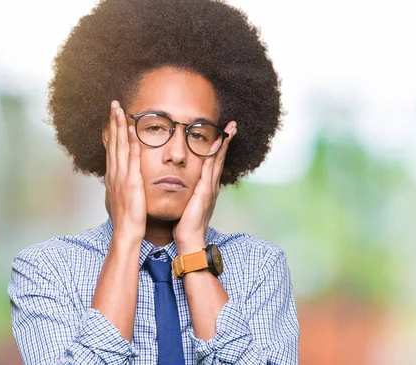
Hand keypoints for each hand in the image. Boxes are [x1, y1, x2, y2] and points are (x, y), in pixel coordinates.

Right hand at [103, 100, 146, 241]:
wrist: (127, 231)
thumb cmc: (127, 217)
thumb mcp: (122, 197)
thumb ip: (122, 185)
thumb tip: (121, 180)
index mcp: (113, 176)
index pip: (111, 148)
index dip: (111, 131)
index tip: (112, 117)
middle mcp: (114, 173)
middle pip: (112, 142)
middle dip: (113, 122)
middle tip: (113, 104)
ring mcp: (121, 175)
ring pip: (119, 145)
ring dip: (119, 126)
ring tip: (119, 109)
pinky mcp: (130, 180)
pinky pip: (131, 157)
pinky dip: (130, 141)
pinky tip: (130, 129)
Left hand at [173, 121, 236, 253]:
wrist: (190, 240)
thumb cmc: (185, 226)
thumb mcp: (187, 205)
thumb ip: (188, 195)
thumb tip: (182, 188)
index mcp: (207, 188)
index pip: (214, 163)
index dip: (219, 148)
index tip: (222, 134)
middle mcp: (212, 186)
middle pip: (220, 158)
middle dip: (226, 140)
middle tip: (232, 125)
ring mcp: (210, 188)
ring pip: (218, 160)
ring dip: (224, 143)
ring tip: (229, 128)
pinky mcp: (205, 191)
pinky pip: (210, 168)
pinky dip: (215, 154)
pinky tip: (217, 143)